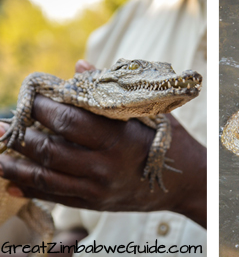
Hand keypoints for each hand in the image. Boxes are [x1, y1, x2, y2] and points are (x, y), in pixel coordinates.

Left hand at [0, 60, 206, 227]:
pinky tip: (10, 181)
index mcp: (120, 140)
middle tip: (3, 121)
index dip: (44, 107)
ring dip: (15, 164)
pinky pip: (55, 196)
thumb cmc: (170, 143)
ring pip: (46, 176)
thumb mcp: (149, 113)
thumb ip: (112, 92)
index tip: (32, 94)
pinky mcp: (96, 203)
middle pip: (51, 149)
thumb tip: (79, 67)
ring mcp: (99, 188)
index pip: (70, 121)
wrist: (188, 183)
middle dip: (22, 133)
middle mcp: (105, 166)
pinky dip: (29, 188)